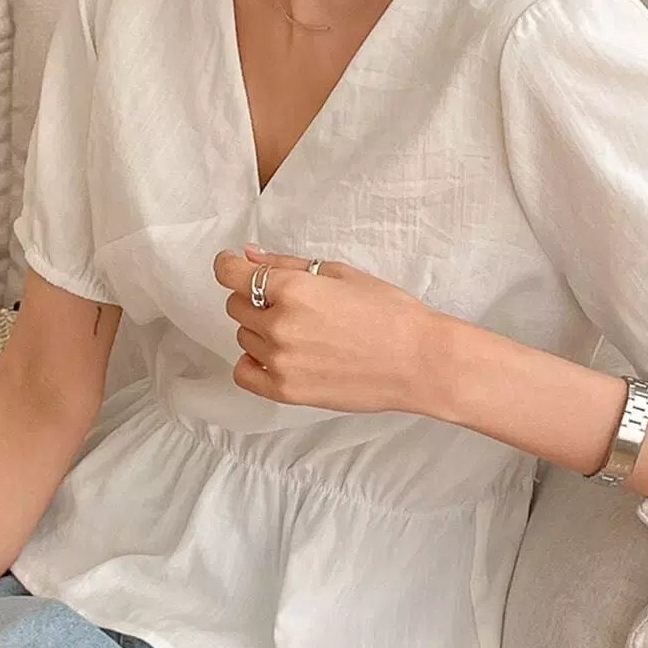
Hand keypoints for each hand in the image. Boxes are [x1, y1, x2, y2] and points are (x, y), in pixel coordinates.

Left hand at [213, 243, 451, 413]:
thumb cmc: (388, 313)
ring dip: (261, 330)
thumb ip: (287, 264)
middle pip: (236, 305)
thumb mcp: (340, 273)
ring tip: (303, 332)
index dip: (229, 266)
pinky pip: (244, 373)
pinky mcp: (286, 391)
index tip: (233, 266)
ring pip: (243, 337)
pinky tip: (280, 356)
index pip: (230, 273)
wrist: (419, 361)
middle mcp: (279, 325)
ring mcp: (280, 361)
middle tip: (292, 304)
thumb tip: (248, 256)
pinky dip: (255, 362)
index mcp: (292, 289)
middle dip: (256, 299)